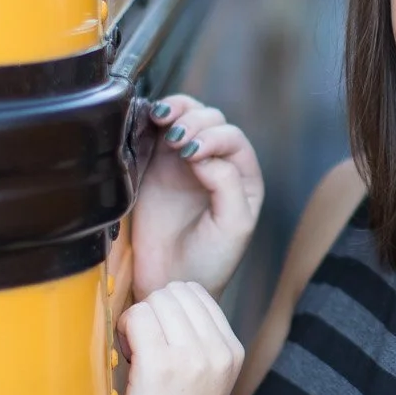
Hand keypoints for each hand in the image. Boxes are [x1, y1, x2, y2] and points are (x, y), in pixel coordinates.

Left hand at [115, 282, 244, 394]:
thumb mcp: (205, 381)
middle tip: (142, 349)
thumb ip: (196, 341)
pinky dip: (124, 330)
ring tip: (135, 356)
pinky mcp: (161, 366)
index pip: (195, 294)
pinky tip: (125, 358)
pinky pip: (138, 317)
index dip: (167, 310)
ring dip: (137, 321)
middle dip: (152, 312)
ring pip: (155, 301)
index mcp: (233, 351)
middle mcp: (219, 350)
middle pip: (175, 292)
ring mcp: (193, 357)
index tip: (158, 341)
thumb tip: (159, 299)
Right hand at [129, 94, 263, 300]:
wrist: (167, 283)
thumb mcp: (234, 225)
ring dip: (178, 111)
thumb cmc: (208, 261)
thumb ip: (227, 185)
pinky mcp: (154, 165)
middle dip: (195, 124)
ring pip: (187, 117)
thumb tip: (201, 153)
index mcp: (242, 179)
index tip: (192, 154)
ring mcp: (183, 163)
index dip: (214, 138)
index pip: (233, 140)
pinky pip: (157, 130)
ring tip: (164, 119)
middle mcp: (216, 164)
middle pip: (212, 122)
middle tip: (177, 142)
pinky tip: (152, 116)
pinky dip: (155, 116)